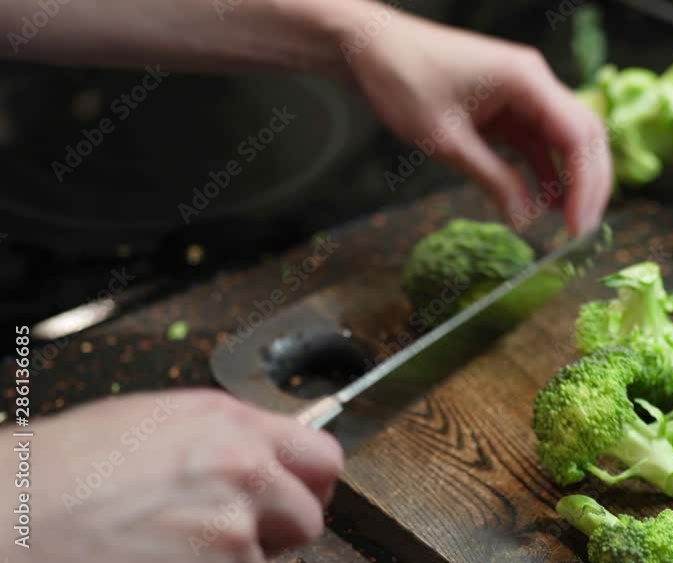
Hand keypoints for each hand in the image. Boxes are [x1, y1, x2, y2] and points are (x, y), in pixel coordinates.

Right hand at [3, 390, 342, 562]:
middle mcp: (244, 473)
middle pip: (308, 516)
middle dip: (276, 530)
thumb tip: (262, 459)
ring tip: (170, 549)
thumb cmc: (58, 473)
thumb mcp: (153, 424)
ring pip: (267, 560)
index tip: (292, 496)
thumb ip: (223, 439)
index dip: (306, 484)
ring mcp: (232, 534)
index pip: (322, 458)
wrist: (6, 517)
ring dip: (234, 561)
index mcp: (230, 426)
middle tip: (228, 534)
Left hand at [342, 6, 612, 235]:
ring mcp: (523, 95)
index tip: (579, 226)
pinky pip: (538, 143)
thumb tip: (524, 221)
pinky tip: (544, 204)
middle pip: (584, 137)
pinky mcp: (508, 108)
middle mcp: (535, 83)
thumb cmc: (404, 80)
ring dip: (570, 181)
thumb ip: (491, 179)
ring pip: (565, 142)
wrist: (372, 49)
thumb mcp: (446, 140)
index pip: (578, 135)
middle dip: (588, 186)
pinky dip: (544, 172)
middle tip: (581, 233)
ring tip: (567, 226)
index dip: (586, 185)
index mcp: (527, 80)